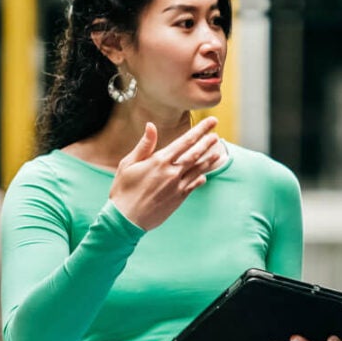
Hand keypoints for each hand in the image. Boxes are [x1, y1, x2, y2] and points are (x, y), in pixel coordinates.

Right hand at [109, 119, 223, 230]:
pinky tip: (206, 174)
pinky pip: (194, 185)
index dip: (201, 130)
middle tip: (216, 132)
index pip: (185, 141)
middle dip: (207, 141)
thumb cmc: (123, 190)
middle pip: (195, 153)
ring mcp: (177, 186)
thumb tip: (151, 125)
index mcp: (159, 161)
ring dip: (209, 159)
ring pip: (198, 169)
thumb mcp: (128, 164)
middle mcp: (172, 172)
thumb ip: (144, 145)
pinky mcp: (179, 198)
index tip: (211, 121)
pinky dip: (201, 178)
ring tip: (217, 151)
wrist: (126, 219)